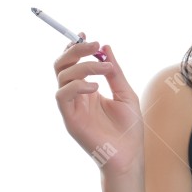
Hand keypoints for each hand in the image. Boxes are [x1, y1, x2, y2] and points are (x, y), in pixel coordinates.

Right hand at [54, 33, 144, 175]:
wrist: (130, 155)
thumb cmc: (129, 128)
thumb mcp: (125, 93)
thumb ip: (115, 72)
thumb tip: (106, 47)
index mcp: (87, 90)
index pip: (73, 63)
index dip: (75, 47)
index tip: (86, 35)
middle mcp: (76, 96)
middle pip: (62, 65)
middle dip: (75, 50)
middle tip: (93, 44)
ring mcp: (71, 107)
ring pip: (62, 76)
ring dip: (83, 66)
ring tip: (105, 69)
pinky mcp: (70, 119)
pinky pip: (62, 95)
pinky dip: (77, 85)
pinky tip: (95, 88)